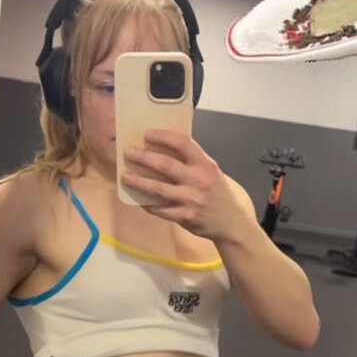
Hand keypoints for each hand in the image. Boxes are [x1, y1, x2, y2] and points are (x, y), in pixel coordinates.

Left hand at [121, 129, 254, 241]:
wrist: (231, 221)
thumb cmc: (217, 192)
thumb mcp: (210, 171)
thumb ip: (192, 160)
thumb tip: (163, 147)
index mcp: (205, 165)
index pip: (184, 144)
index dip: (164, 137)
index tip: (148, 134)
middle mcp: (198, 181)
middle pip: (166, 165)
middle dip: (144, 158)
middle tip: (129, 152)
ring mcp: (190, 200)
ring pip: (158, 189)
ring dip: (138, 181)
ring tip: (125, 176)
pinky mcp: (184, 216)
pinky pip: (159, 209)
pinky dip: (147, 203)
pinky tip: (137, 198)